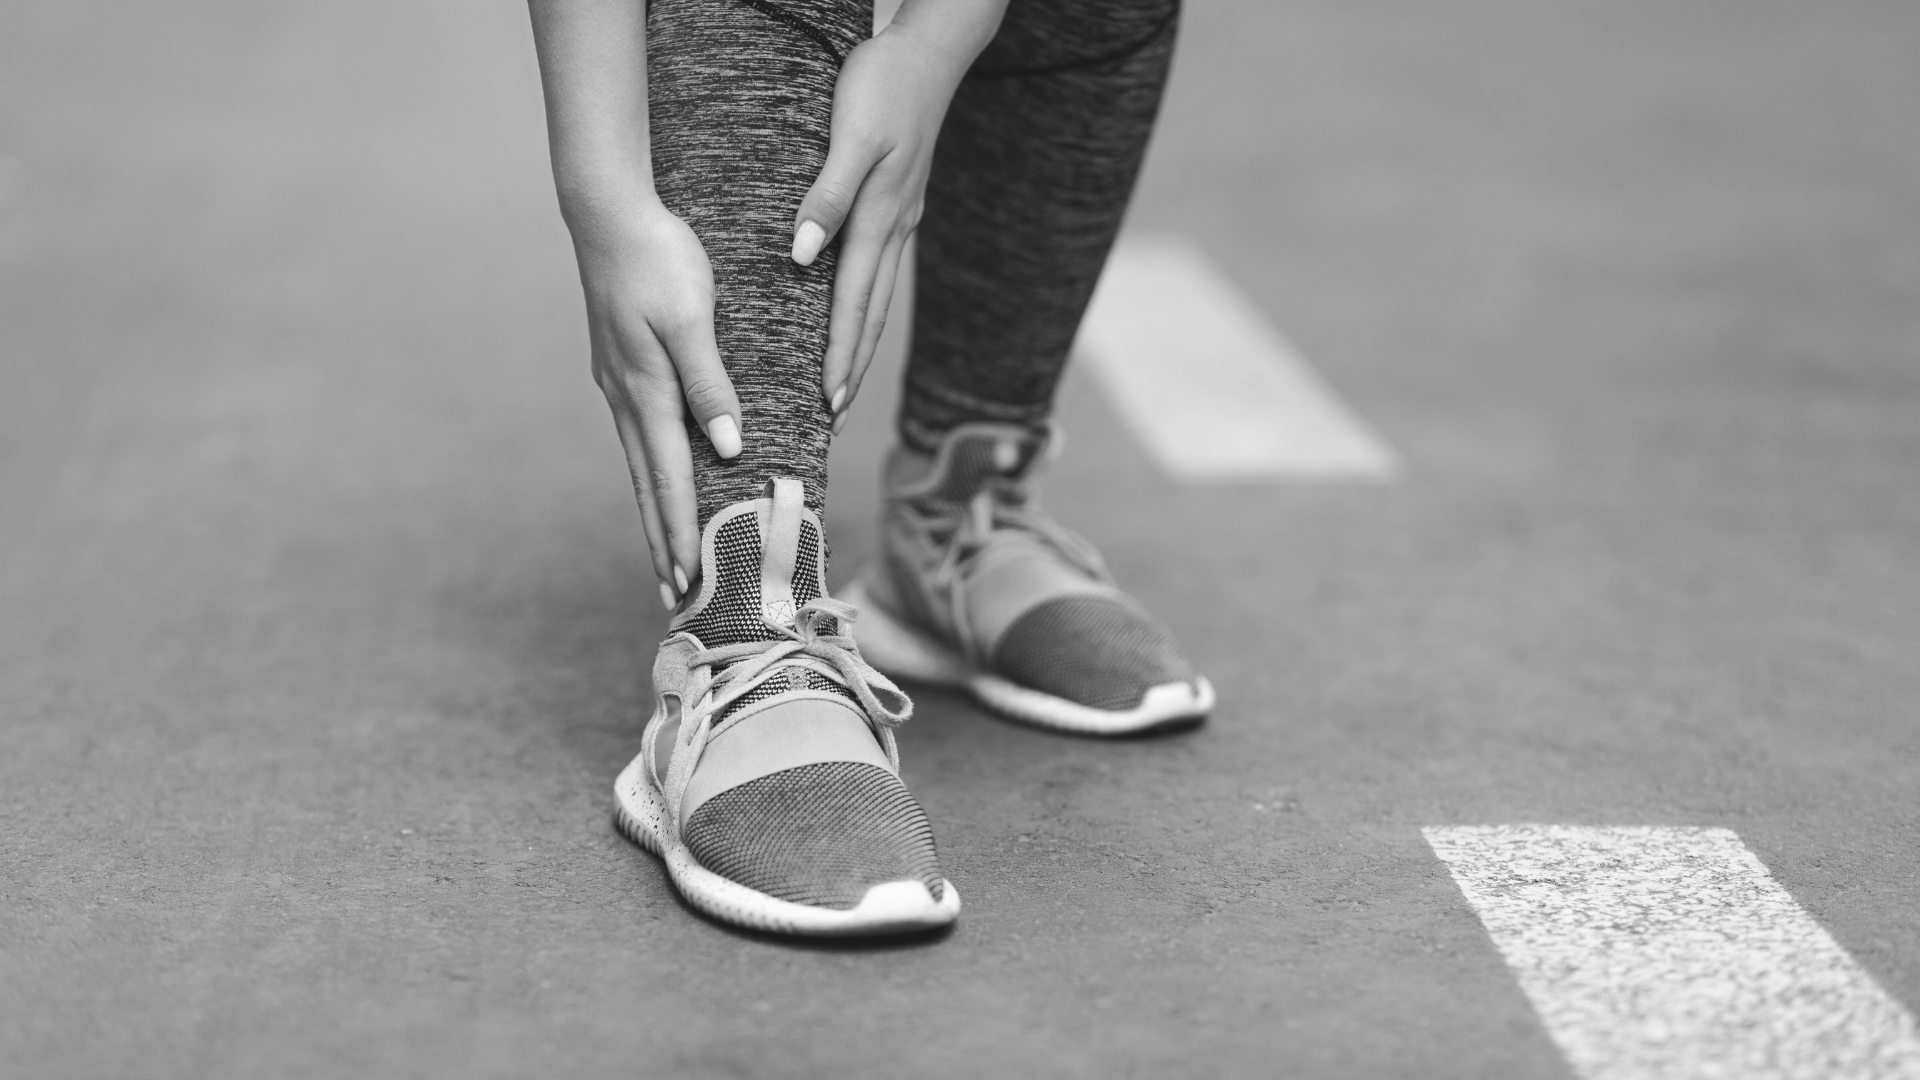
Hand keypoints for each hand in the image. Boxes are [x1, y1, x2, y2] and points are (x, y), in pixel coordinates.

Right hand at [573, 197, 742, 604]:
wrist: (609, 212)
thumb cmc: (656, 258)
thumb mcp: (690, 318)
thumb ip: (708, 383)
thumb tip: (727, 446)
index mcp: (647, 392)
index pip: (670, 478)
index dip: (682, 531)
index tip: (689, 579)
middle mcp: (627, 397)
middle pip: (649, 485)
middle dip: (663, 540)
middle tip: (673, 593)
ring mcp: (619, 384)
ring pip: (641, 464)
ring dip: (656, 512)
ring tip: (667, 554)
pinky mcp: (621, 368)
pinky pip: (640, 435)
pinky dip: (652, 472)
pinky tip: (659, 480)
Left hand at [792, 6, 1001, 429]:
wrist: (929, 52)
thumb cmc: (884, 86)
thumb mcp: (851, 136)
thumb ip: (827, 195)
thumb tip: (802, 256)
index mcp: (880, 220)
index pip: (854, 305)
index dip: (840, 356)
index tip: (825, 402)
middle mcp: (894, 230)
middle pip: (871, 318)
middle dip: (851, 371)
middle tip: (831, 419)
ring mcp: (900, 220)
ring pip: (877, 300)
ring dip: (861, 347)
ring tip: (841, 387)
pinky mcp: (898, 206)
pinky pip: (877, 273)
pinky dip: (863, 309)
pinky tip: (851, 318)